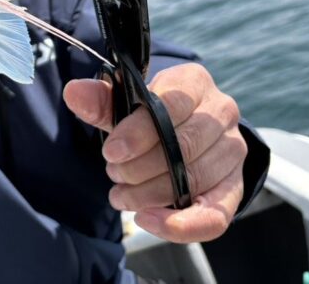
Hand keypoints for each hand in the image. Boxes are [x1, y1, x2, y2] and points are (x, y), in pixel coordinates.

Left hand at [64, 63, 246, 242]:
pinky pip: (215, 216)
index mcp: (195, 82)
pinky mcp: (233, 187)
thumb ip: (102, 101)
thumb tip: (74, 93)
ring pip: (194, 179)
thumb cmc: (153, 113)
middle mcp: (221, 113)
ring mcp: (232, 151)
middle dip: (139, 167)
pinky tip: (148, 220)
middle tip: (113, 174)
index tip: (112, 152)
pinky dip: (180, 225)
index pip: (173, 103)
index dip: (139, 131)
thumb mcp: (127, 102)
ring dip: (151, 194)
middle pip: (184, 145)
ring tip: (121, 195)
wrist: (185, 128)